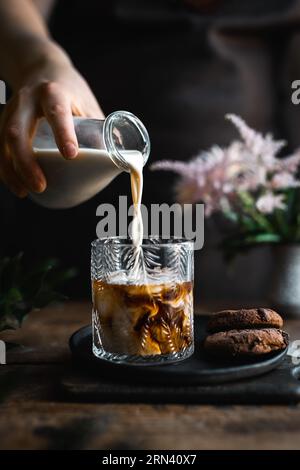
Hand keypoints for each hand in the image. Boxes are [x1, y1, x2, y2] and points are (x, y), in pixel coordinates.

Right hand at [0, 57, 103, 196]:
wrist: (41, 67)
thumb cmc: (70, 91)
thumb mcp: (88, 103)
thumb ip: (100, 129)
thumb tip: (118, 161)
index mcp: (54, 93)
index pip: (57, 112)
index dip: (63, 133)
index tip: (71, 155)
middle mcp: (28, 100)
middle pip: (18, 131)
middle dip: (26, 162)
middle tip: (41, 186)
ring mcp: (12, 110)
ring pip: (3, 141)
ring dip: (11, 169)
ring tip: (25, 192)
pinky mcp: (3, 121)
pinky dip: (5, 167)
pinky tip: (16, 184)